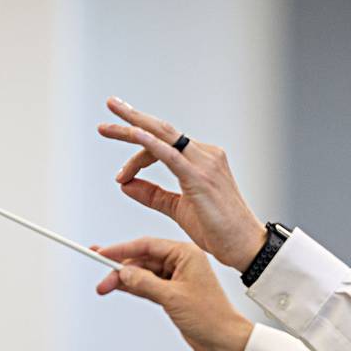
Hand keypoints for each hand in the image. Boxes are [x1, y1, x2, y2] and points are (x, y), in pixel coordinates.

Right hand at [93, 237, 253, 350]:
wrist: (224, 340)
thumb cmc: (210, 316)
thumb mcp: (172, 297)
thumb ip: (145, 282)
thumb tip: (124, 272)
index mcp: (186, 254)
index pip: (147, 245)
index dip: (122, 249)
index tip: (102, 253)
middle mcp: (181, 262)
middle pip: (142, 260)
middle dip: (120, 269)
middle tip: (102, 279)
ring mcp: (177, 278)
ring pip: (143, 274)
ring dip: (124, 280)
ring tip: (103, 286)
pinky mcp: (173, 294)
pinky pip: (147, 286)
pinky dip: (133, 288)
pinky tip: (117, 287)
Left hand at [97, 97, 265, 270]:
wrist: (244, 246)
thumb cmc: (218, 229)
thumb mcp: (178, 209)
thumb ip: (153, 195)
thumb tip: (125, 184)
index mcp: (201, 160)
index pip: (163, 145)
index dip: (137, 156)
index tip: (120, 174)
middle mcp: (205, 155)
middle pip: (162, 130)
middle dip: (132, 117)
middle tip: (110, 104)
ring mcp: (205, 163)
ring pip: (162, 137)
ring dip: (132, 128)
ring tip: (107, 125)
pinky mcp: (201, 177)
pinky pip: (171, 154)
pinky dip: (150, 143)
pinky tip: (133, 134)